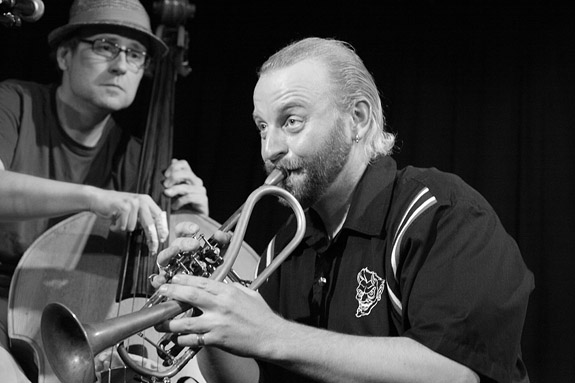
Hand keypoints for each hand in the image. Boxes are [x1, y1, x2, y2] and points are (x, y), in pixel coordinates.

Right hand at [89, 188, 168, 254]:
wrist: (98, 198)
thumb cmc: (116, 206)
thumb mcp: (134, 210)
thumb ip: (144, 218)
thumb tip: (154, 234)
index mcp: (147, 201)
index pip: (159, 216)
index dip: (162, 228)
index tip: (163, 239)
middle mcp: (142, 200)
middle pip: (150, 223)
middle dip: (152, 238)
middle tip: (153, 249)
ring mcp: (132, 203)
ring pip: (133, 227)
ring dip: (124, 228)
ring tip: (119, 221)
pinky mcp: (123, 207)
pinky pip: (123, 226)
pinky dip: (117, 227)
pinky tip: (113, 221)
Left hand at [156, 274, 279, 358]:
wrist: (271, 337)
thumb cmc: (262, 318)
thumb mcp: (248, 294)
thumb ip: (232, 288)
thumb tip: (220, 285)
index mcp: (228, 292)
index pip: (201, 282)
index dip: (183, 280)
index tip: (174, 280)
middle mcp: (221, 306)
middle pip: (189, 296)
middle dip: (172, 293)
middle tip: (162, 292)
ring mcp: (217, 324)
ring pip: (186, 322)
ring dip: (170, 322)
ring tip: (161, 322)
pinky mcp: (216, 339)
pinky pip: (194, 339)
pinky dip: (183, 339)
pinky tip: (178, 338)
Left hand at [163, 159, 208, 215]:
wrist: (190, 222)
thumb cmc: (180, 205)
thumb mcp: (172, 190)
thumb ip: (172, 178)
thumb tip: (172, 161)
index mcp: (189, 177)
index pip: (183, 164)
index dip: (174, 167)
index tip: (164, 175)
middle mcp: (196, 182)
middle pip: (186, 173)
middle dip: (174, 178)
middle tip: (164, 185)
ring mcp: (200, 190)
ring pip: (187, 186)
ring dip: (174, 190)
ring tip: (166, 195)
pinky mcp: (203, 200)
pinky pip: (190, 197)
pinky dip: (180, 201)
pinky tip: (174, 206)